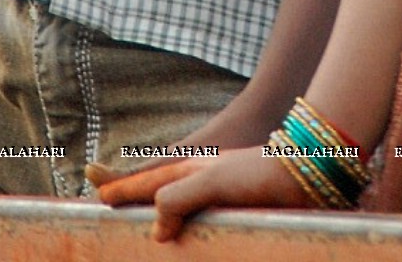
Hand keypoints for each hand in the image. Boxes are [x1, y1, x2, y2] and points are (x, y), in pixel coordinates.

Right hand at [89, 146, 310, 241]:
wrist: (305, 171)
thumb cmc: (259, 171)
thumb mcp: (211, 181)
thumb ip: (177, 200)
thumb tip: (156, 229)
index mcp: (188, 169)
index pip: (146, 182)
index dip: (121, 188)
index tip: (96, 192)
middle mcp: (199, 178)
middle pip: (156, 186)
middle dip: (132, 191)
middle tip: (106, 196)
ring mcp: (218, 191)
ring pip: (178, 198)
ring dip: (157, 204)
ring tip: (142, 217)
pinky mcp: (237, 206)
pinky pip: (202, 215)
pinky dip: (185, 218)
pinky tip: (191, 232)